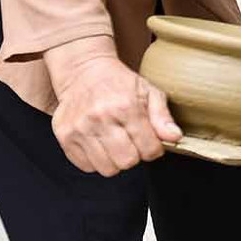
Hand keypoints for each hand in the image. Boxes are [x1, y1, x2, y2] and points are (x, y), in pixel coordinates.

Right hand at [47, 41, 181, 176]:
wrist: (83, 71)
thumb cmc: (119, 83)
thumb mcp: (149, 92)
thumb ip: (163, 117)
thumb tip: (175, 137)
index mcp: (126, 107)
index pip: (149, 149)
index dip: (154, 149)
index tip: (150, 142)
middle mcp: (101, 119)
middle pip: (127, 162)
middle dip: (135, 156)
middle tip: (132, 142)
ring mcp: (80, 129)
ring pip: (106, 168)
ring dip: (115, 161)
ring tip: (115, 143)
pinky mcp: (65, 136)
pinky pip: (86, 166)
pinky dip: (95, 160)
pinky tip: (99, 143)